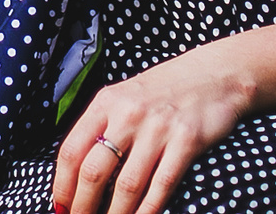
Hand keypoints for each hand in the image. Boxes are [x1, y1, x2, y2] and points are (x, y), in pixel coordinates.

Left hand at [48, 43, 247, 213]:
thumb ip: (102, 125)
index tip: (60, 206)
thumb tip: (77, 170)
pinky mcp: (187, 141)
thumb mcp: (125, 96)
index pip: (72, 150)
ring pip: (127, 184)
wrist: (216, 74)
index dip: (62, 185)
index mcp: (106, 102)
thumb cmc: (165, 89)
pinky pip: (162, 184)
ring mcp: (158, 127)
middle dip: (83, 205)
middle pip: (94, 171)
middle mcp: (128, 113)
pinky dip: (148, 209)